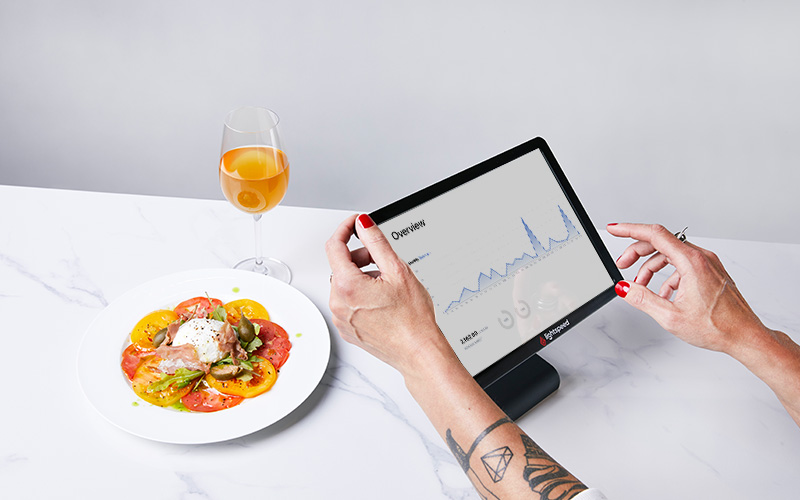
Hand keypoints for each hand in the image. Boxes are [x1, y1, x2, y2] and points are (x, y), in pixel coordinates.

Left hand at [325, 214, 443, 373]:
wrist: (418, 351)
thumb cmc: (412, 319)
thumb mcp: (397, 270)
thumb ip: (376, 242)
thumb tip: (363, 224)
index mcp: (347, 286)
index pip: (334, 246)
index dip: (346, 229)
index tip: (356, 223)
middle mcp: (338, 304)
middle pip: (340, 266)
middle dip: (359, 257)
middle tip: (382, 260)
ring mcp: (341, 319)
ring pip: (344, 284)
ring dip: (361, 277)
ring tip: (388, 286)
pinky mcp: (347, 329)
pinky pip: (347, 303)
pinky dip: (361, 295)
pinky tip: (382, 301)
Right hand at [607, 223, 767, 355]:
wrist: (745, 336)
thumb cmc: (718, 327)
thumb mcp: (671, 316)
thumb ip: (642, 299)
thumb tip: (624, 287)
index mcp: (692, 262)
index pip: (655, 234)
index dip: (630, 230)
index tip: (614, 229)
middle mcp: (702, 258)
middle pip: (661, 243)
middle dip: (637, 252)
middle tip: (622, 264)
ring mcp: (708, 264)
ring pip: (671, 254)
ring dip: (651, 266)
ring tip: (641, 285)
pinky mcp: (711, 272)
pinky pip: (682, 265)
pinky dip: (667, 275)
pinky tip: (663, 294)